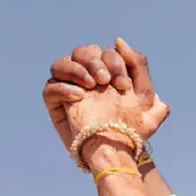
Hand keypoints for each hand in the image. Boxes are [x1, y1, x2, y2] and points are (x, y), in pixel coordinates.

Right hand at [43, 39, 168, 164]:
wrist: (118, 154)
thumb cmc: (132, 128)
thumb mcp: (145, 97)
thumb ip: (138, 65)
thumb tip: (118, 41)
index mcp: (105, 72)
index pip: (104, 52)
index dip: (115, 62)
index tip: (124, 85)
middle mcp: (86, 77)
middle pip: (82, 52)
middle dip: (96, 62)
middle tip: (106, 82)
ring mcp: (69, 88)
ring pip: (62, 63)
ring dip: (77, 69)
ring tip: (92, 85)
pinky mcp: (56, 104)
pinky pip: (50, 86)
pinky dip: (63, 87)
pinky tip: (80, 97)